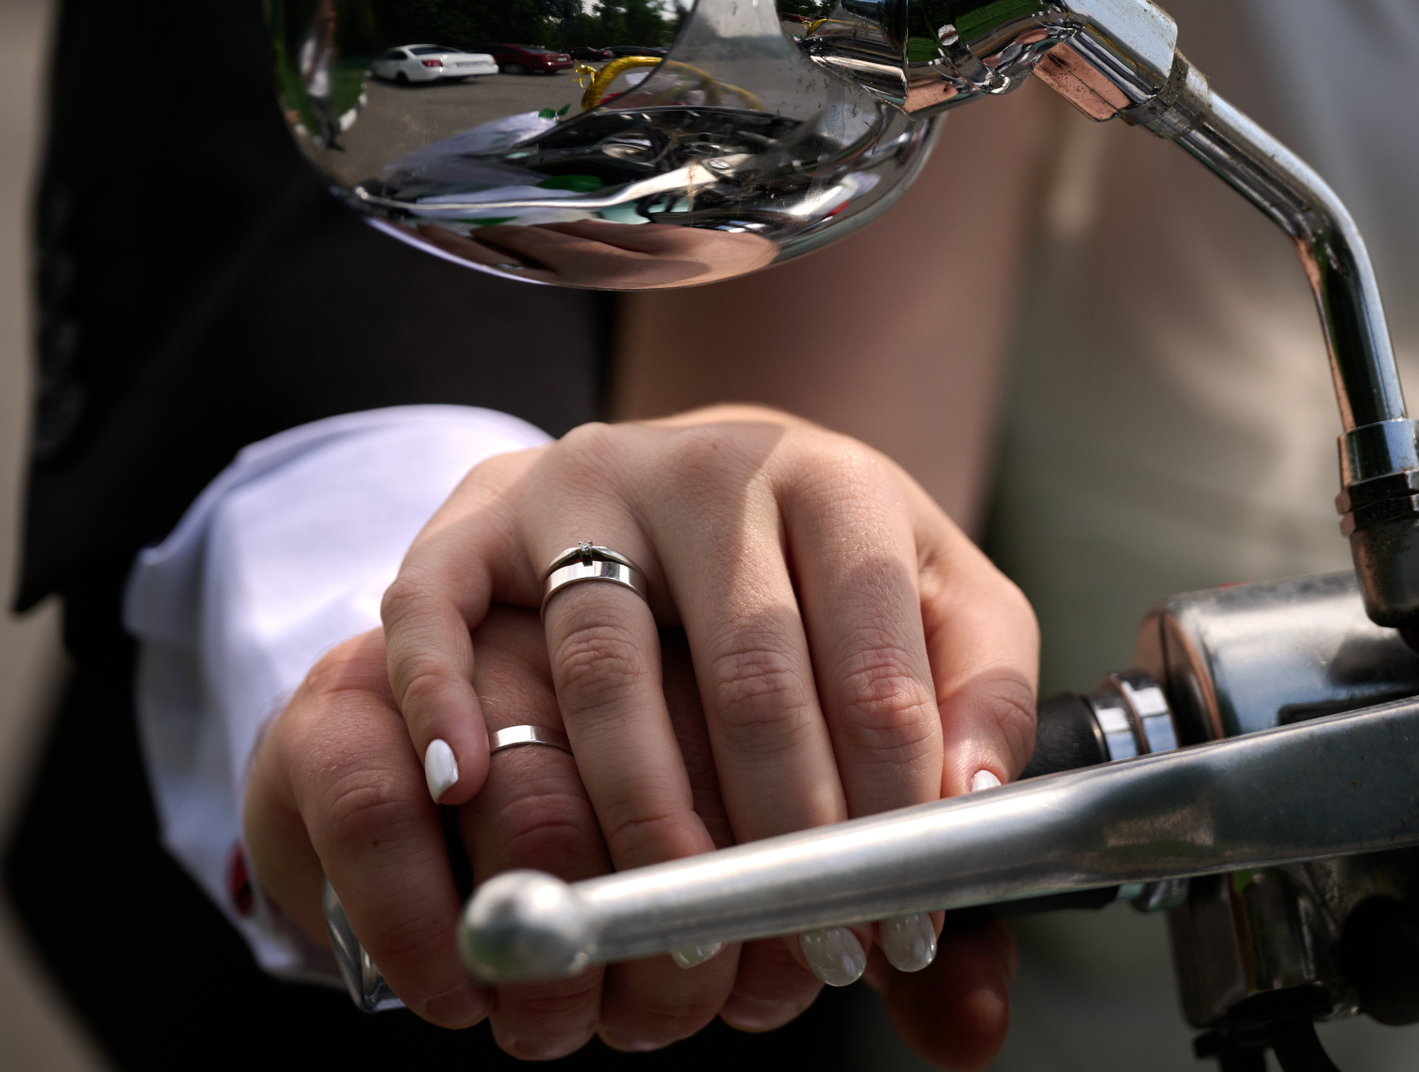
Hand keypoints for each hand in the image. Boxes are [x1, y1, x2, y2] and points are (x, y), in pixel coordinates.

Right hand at [380, 406, 1038, 1007]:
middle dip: (784, 835)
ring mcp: (584, 485)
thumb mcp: (942, 615)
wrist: (710, 480)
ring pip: (604, 661)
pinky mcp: (483, 514)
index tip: (899, 923)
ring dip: (644, 811)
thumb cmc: (832, 571)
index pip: (876, 666)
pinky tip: (468, 786)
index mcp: (837, 486)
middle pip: (748, 672)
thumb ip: (980, 718)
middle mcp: (707, 469)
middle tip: (803, 948)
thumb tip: (980, 823)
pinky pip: (437, 602)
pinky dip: (443, 696)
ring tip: (678, 921)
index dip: (895, 813)